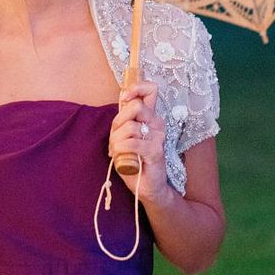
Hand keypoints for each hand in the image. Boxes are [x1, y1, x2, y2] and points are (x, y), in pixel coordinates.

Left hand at [108, 80, 169, 204]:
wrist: (145, 186)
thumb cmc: (133, 158)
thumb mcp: (124, 134)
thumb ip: (124, 117)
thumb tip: (123, 96)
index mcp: (149, 116)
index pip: (150, 89)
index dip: (136, 88)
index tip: (125, 97)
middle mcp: (157, 123)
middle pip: (136, 106)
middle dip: (119, 120)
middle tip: (116, 134)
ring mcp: (158, 136)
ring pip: (130, 126)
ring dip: (117, 140)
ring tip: (118, 150)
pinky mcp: (156, 151)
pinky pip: (132, 143)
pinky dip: (120, 149)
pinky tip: (120, 156)